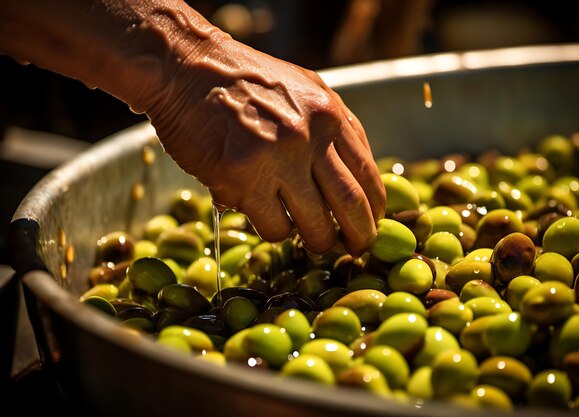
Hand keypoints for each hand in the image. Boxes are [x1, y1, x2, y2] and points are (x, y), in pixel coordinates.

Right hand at [146, 33, 385, 255]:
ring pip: (312, 227)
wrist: (186, 67)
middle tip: (354, 250)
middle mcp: (308, 136)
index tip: (372, 225)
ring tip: (303, 233)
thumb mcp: (306, 90)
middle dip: (358, 238)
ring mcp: (274, 157)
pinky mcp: (238, 177)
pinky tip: (262, 210)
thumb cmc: (247, 81)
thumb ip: (334, 129)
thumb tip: (359, 178)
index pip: (368, 174)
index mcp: (329, 114)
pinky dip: (272, 228)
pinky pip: (272, 226)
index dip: (375, 209)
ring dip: (313, 240)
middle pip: (351, 206)